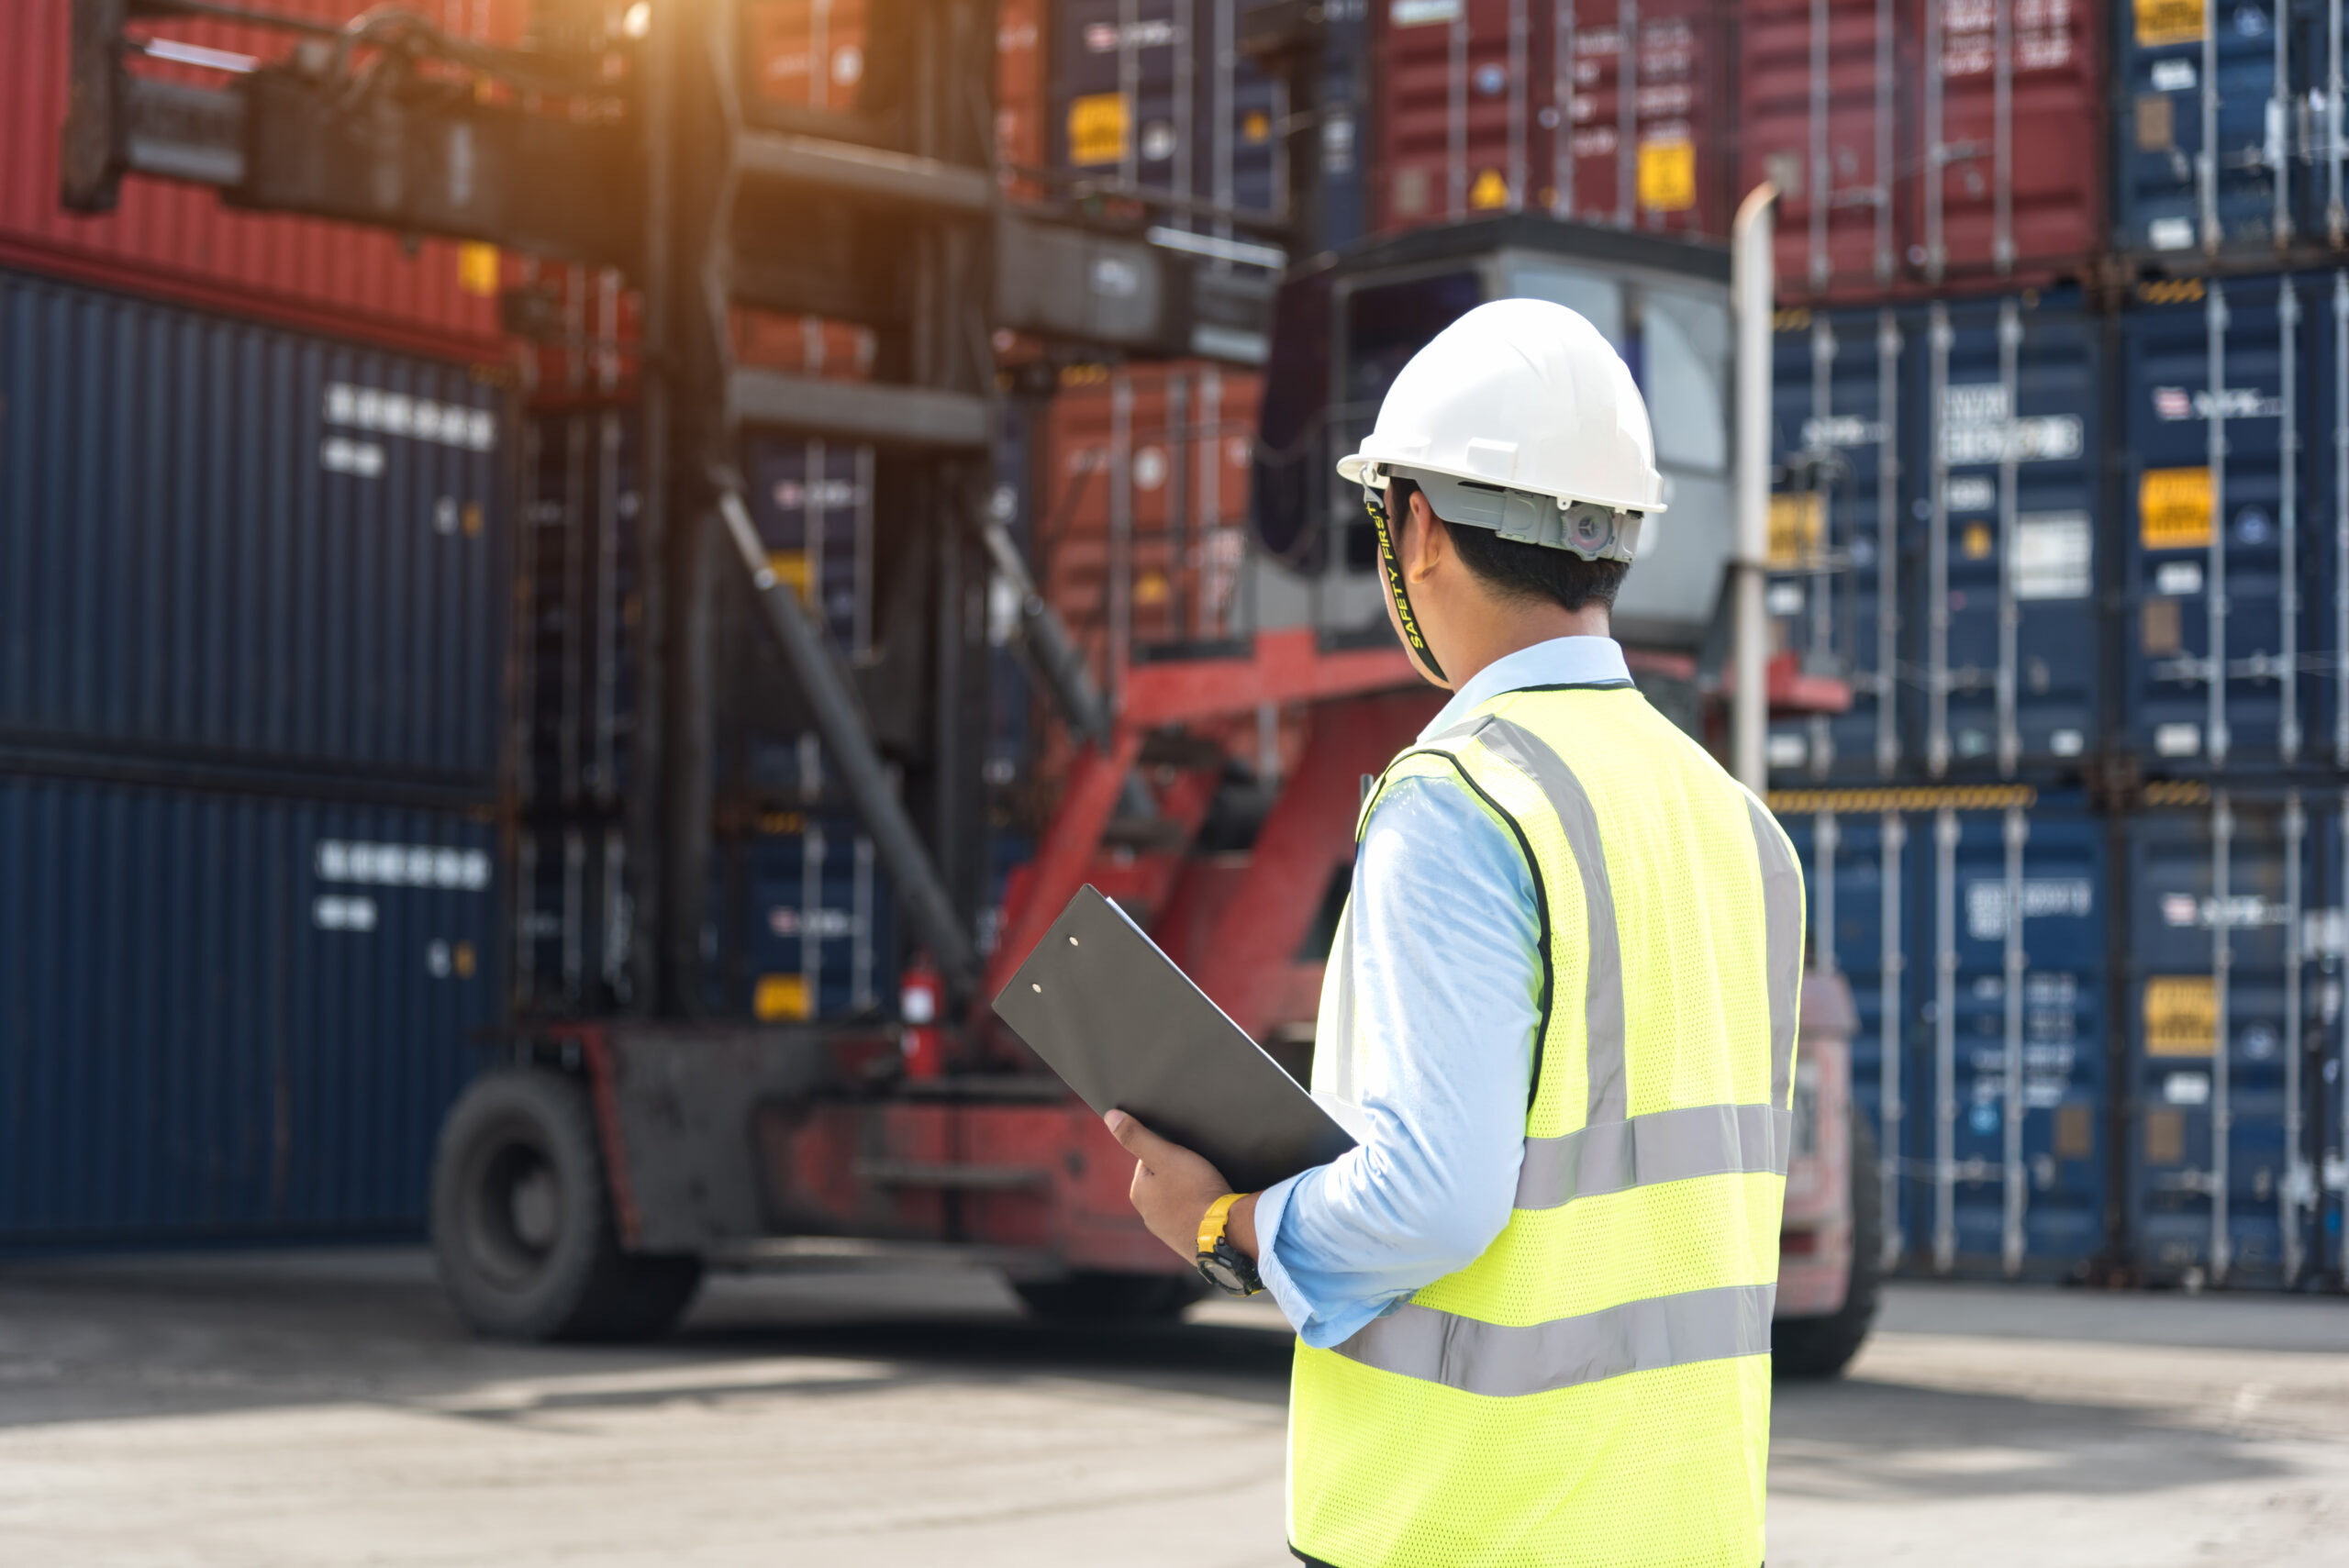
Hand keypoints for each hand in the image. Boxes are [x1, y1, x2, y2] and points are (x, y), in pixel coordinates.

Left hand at [1104, 1110, 1256, 1262]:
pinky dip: (1199, 1210)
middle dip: (1178, 1173)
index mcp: (1138, 1192)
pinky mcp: (1186, 1241)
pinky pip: (1190, 1217)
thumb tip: (1110, 1117)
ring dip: (1189, 1192)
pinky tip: (1211, 1207)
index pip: (1148, 1160)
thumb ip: (1137, 1136)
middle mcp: (1147, 1214)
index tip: (1185, 1154)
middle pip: (1162, 1181)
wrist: (1225, 1233)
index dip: (1168, 1151)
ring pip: (1177, 1200)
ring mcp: (1167, 1231)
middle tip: (1198, 1171)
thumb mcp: (1165, 1155)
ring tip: (1207, 1188)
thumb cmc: (1195, 1190)